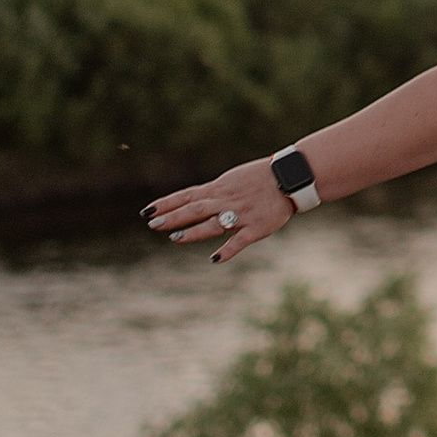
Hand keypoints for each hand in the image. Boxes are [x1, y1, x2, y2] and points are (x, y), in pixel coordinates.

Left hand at [144, 159, 292, 262]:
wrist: (290, 177)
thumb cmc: (261, 178)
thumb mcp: (232, 180)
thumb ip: (213, 193)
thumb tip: (191, 200)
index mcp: (219, 188)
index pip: (187, 195)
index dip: (166, 203)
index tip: (146, 212)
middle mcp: (226, 201)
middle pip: (195, 209)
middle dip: (173, 217)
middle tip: (152, 225)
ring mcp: (241, 214)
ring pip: (213, 223)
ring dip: (194, 231)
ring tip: (175, 238)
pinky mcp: (256, 227)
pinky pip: (240, 240)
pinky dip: (228, 249)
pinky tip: (214, 259)